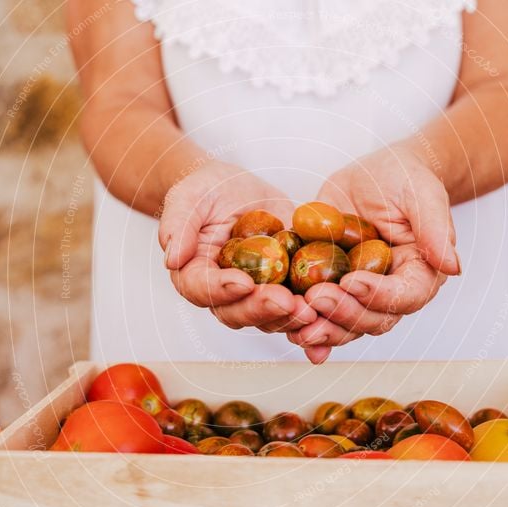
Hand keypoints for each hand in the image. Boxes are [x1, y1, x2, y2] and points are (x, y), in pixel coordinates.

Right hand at [159, 161, 316, 332]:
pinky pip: (299, 306)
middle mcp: (224, 294)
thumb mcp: (188, 197)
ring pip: (271, 317)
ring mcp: (256, 294)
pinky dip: (316, 313)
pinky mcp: (285, 288)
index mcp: (194, 275)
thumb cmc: (205, 192)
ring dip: (292, 316)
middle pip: (239, 312)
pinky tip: (335, 311)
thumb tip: (172, 257)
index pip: (203, 290)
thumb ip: (178, 224)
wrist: (233, 189)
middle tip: (287, 301)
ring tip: (313, 307)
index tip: (243, 283)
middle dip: (264, 309)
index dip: (222, 290)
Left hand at [287, 146, 460, 362]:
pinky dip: (304, 326)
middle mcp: (390, 293)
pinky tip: (286, 330)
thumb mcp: (422, 195)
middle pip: (371, 319)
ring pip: (344, 325)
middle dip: (342, 313)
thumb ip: (435, 229)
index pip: (404, 297)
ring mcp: (359, 294)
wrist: (377, 174)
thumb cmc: (406, 179)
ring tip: (296, 322)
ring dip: (321, 328)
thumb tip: (452, 266)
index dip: (378, 295)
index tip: (351, 281)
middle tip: (315, 298)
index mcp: (419, 274)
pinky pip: (319, 314)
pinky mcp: (332, 287)